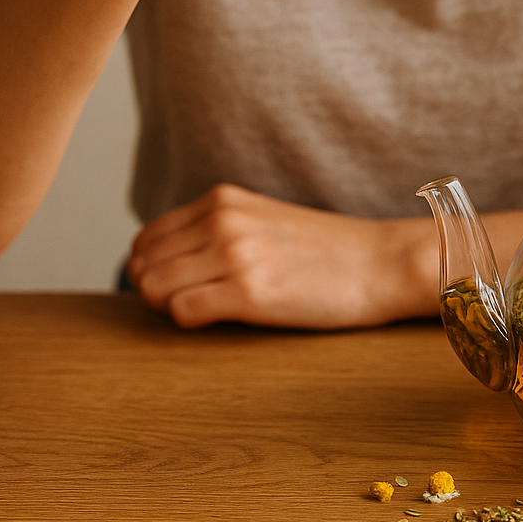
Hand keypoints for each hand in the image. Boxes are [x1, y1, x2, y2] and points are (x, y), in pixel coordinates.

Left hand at [126, 183, 435, 329]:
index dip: (152, 268)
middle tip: (189, 303)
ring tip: (207, 310)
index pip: (148, 238)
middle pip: (144, 264)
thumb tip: (159, 265)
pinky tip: (222, 317)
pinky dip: (190, 321)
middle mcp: (223, 221)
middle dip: (155, 291)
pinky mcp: (250, 292)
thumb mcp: (260, 219)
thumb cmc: (323, 250)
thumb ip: (214, 230)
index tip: (176, 286)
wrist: (378, 262)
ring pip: (154, 287)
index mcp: (221, 200)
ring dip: (169, 307)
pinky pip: (183, 311)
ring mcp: (235, 254)